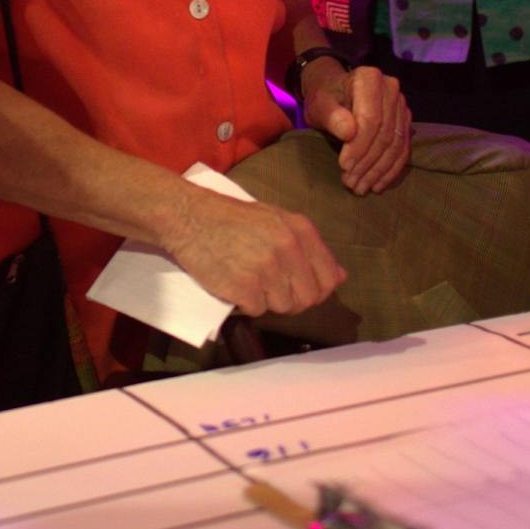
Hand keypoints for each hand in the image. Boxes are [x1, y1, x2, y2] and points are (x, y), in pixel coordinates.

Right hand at [163, 190, 344, 317]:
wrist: (188, 217)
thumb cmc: (231, 219)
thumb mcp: (276, 220)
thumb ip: (308, 247)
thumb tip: (341, 277)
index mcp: (300, 230)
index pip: (329, 278)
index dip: (317, 289)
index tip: (300, 287)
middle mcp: (288, 249)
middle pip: (308, 299)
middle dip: (292, 299)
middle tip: (269, 288)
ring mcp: (267, 269)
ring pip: (283, 307)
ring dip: (266, 301)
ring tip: (247, 279)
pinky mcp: (244, 287)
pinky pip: (256, 311)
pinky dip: (245, 304)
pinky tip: (232, 283)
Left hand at [302, 62, 411, 193]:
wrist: (334, 91)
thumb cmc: (325, 97)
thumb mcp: (319, 105)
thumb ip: (331, 116)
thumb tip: (349, 132)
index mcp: (370, 79)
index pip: (370, 119)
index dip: (359, 146)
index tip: (344, 166)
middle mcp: (391, 89)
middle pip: (385, 133)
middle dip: (368, 163)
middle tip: (351, 183)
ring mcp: (401, 105)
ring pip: (396, 144)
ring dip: (379, 170)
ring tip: (361, 188)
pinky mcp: (405, 120)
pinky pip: (403, 148)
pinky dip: (391, 169)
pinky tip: (378, 185)